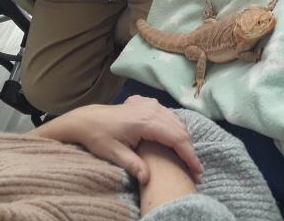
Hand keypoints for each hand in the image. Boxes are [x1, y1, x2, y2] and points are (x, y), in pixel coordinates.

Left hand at [31, 95, 204, 184]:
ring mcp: (151, 104)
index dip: (189, 155)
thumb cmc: (98, 137)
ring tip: (187, 159)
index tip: (197, 171)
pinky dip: (175, 129)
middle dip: (190, 150)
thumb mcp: (113, 154)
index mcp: (146, 121)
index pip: (176, 138)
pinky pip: (169, 116)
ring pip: (177, 122)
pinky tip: (174, 141)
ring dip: (184, 140)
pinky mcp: (148, 103)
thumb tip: (148, 179)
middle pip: (181, 130)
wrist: (86, 120)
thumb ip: (132, 165)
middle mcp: (152, 109)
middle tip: (195, 171)